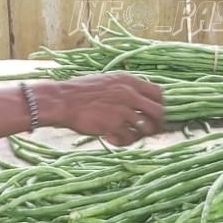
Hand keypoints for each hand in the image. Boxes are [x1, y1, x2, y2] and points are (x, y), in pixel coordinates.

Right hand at [41, 74, 165, 145]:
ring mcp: (123, 110)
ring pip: (146, 128)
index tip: (154, 113)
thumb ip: (125, 88)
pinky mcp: (114, 125)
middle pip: (159, 112)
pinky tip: (111, 138)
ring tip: (126, 135)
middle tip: (147, 129)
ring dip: (138, 135)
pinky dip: (122, 141)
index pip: (159, 93)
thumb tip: (140, 100)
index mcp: (129, 81)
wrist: (63, 101)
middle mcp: (130, 94)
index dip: (160, 105)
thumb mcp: (107, 81)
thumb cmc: (81, 92)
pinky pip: (129, 139)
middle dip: (156, 123)